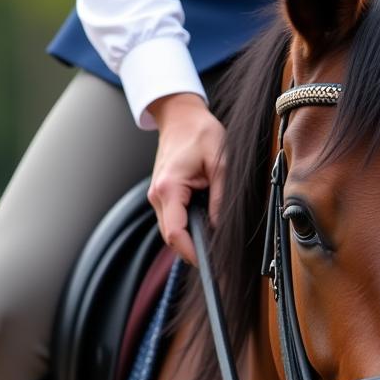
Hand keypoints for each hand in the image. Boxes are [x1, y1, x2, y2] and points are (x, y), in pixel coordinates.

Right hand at [147, 93, 225, 264]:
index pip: (175, 233)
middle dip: (192, 250)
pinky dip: (187, 228)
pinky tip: (203, 227)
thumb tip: (221, 228)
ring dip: (190, 239)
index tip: (210, 263)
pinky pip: (173, 220)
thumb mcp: (220, 164)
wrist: (180, 117)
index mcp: (169, 188)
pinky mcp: (162, 196)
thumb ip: (221, 198)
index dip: (192, 253)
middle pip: (171, 237)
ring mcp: (157, 196)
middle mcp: (157, 195)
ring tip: (212, 243)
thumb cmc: (199, 133)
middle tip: (217, 257)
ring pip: (171, 231)